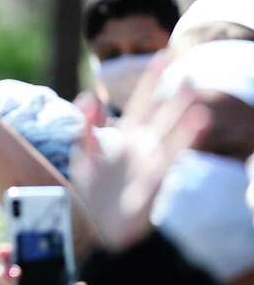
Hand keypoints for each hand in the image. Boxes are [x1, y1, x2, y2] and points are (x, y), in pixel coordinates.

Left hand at [70, 58, 209, 250]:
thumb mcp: (84, 156)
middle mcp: (142, 147)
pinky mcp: (153, 183)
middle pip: (160, 114)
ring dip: (182, 113)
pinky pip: (169, 159)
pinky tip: (199, 122)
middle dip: (173, 93)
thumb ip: (87, 127)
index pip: (141, 101)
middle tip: (191, 71)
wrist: (93, 230)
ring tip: (195, 92)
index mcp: (125, 138)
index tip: (164, 54)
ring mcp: (150, 164)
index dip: (152, 79)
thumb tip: (87, 96)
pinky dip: (183, 140)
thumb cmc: (91, 194)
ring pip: (171, 133)